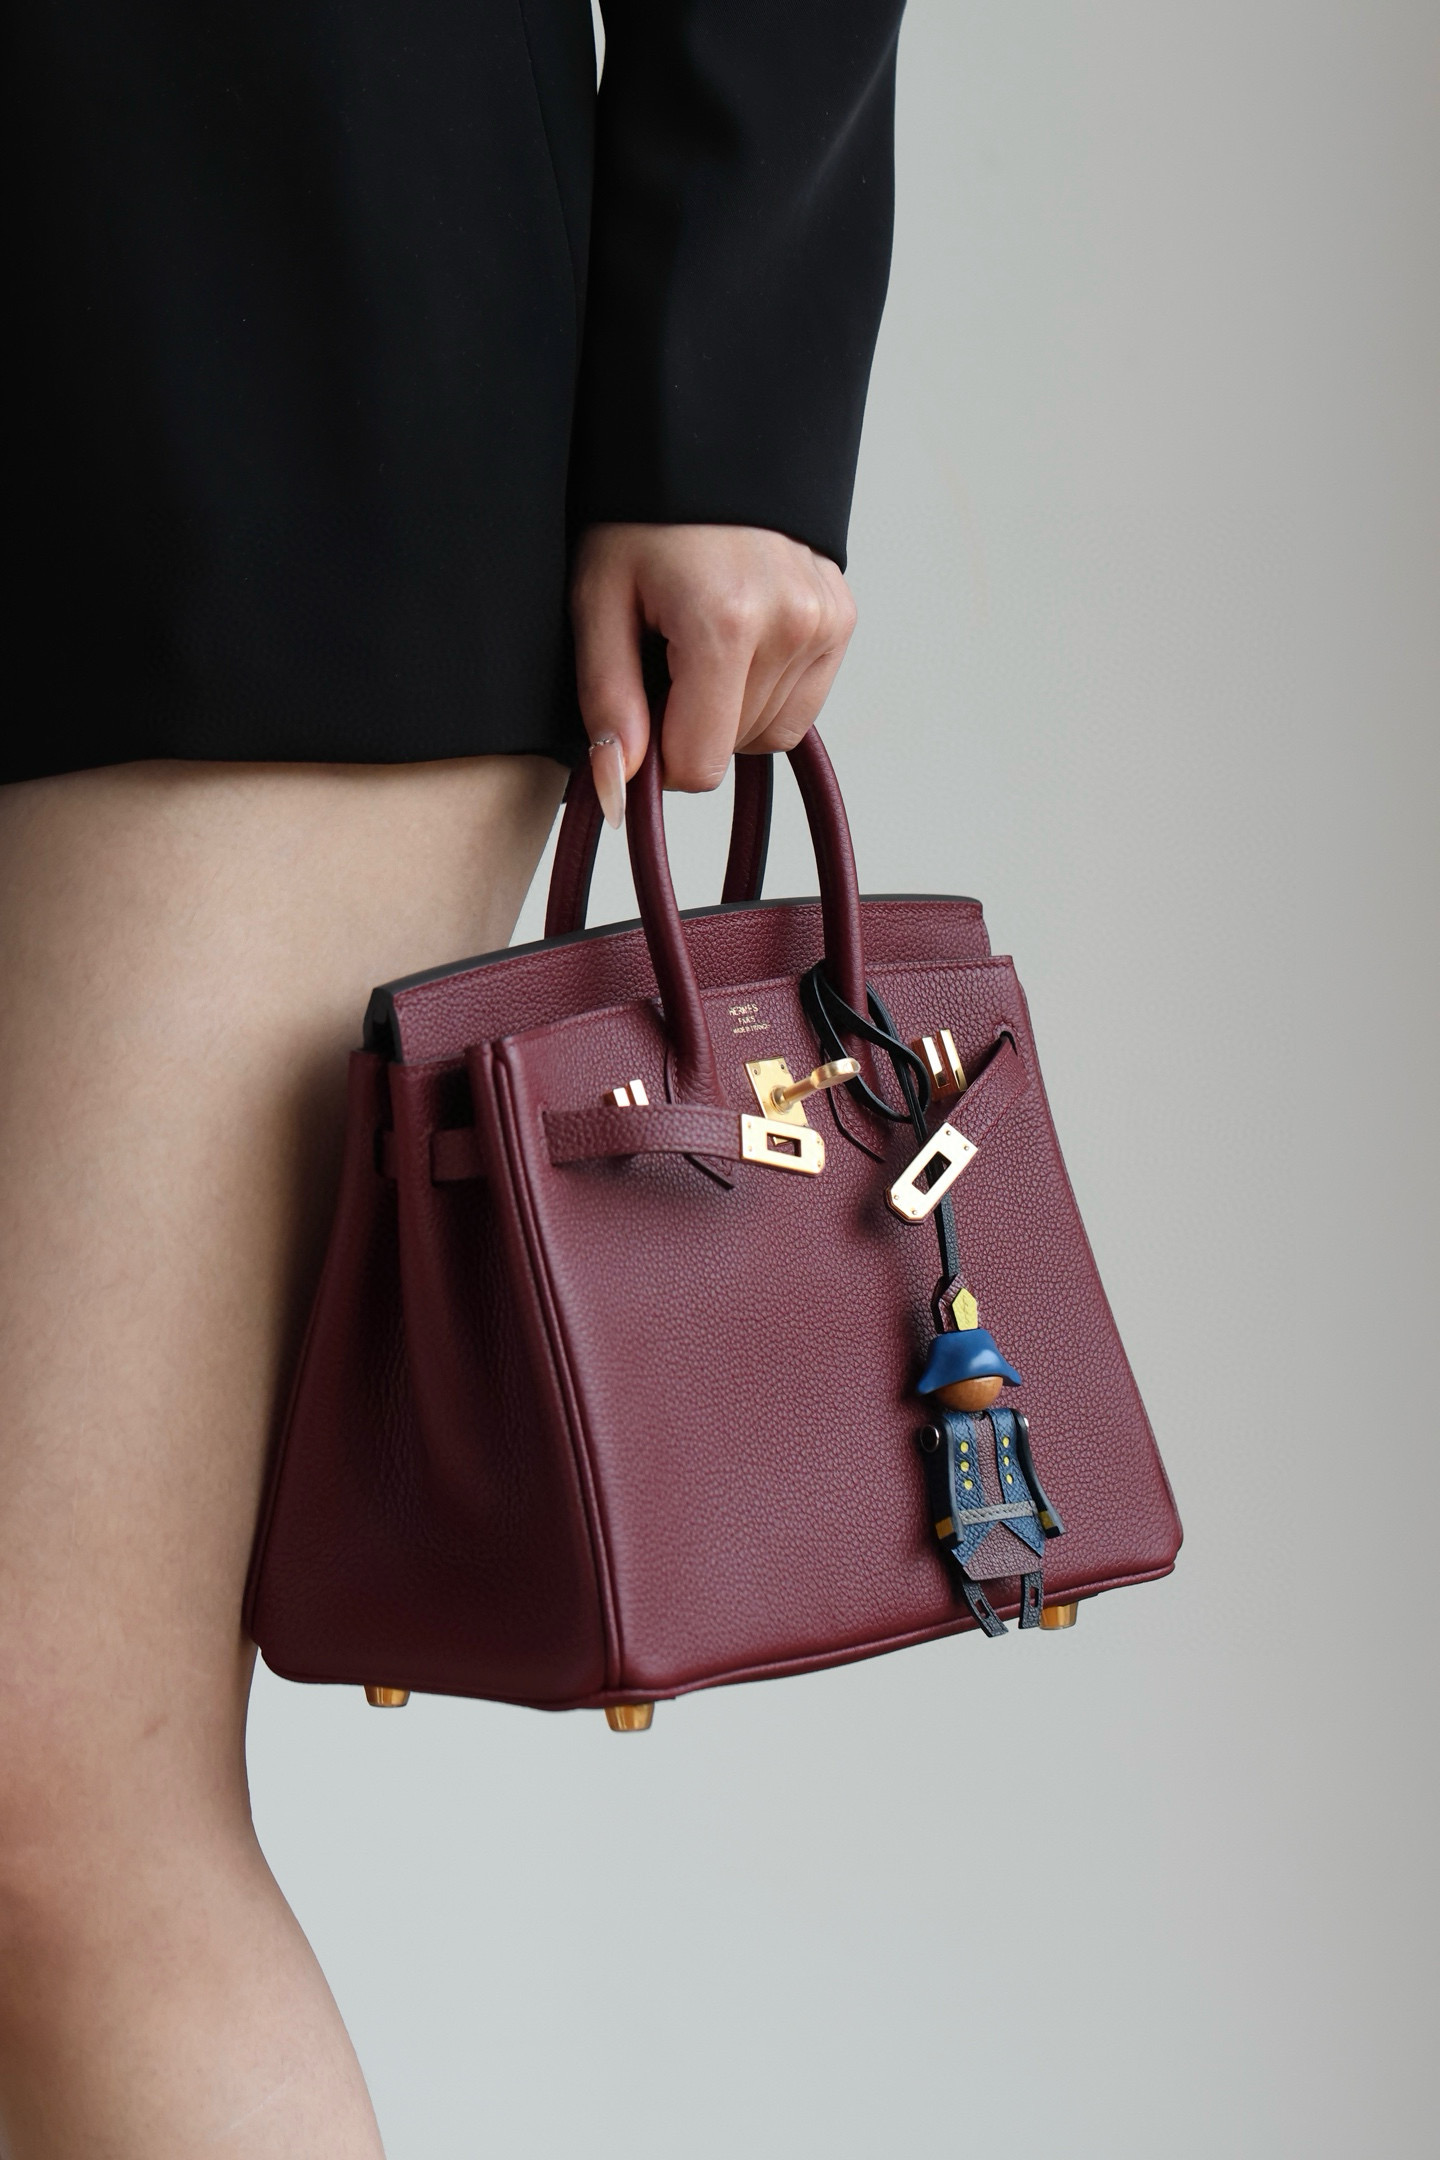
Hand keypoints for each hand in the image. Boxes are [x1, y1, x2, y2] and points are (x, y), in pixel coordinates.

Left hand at [570, 522, 856, 821]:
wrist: (704, 439)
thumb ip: (608, 698)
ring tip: (698, 644)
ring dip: (728, 710)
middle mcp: (790, 624)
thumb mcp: (597, 598)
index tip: (637, 714)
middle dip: (690, 724)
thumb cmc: (640, 513)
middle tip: (661, 656)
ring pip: (769, 733)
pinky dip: (765, 692)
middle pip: (732, 749)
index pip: (700, 765)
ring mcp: (825, 620)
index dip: (657, 760)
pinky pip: (801, 705)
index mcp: (725, 623)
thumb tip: (620, 785)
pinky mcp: (841, 617)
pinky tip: (736, 644)